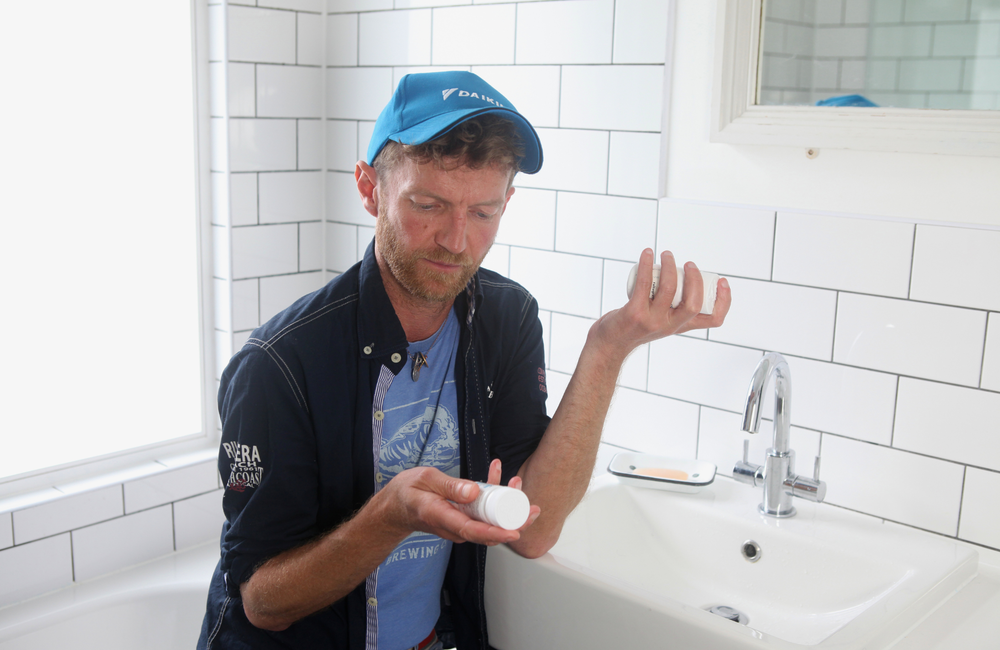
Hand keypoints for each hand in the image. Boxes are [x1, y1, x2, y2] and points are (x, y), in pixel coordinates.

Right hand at [381, 464, 536, 546]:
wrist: (395, 506)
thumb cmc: (406, 492)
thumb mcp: (424, 479)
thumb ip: (449, 486)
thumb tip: (475, 491)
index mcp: (442, 517)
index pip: (473, 530)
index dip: (497, 533)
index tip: (516, 532)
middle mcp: (453, 526)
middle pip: (489, 530)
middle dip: (514, 520)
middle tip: (533, 509)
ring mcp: (458, 524)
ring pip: (488, 520)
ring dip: (506, 505)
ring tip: (517, 483)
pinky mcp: (462, 518)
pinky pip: (481, 512)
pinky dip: (493, 495)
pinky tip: (497, 473)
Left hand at [590, 248, 730, 360]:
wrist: (611, 342)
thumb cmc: (638, 326)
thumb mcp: (663, 322)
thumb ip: (675, 310)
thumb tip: (690, 281)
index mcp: (681, 326)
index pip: (713, 319)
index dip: (724, 300)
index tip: (722, 281)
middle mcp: (669, 326)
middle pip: (694, 303)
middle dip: (695, 278)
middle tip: (688, 264)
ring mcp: (652, 320)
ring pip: (669, 289)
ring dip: (670, 266)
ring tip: (666, 255)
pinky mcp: (634, 312)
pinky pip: (643, 283)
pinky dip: (645, 264)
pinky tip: (647, 253)